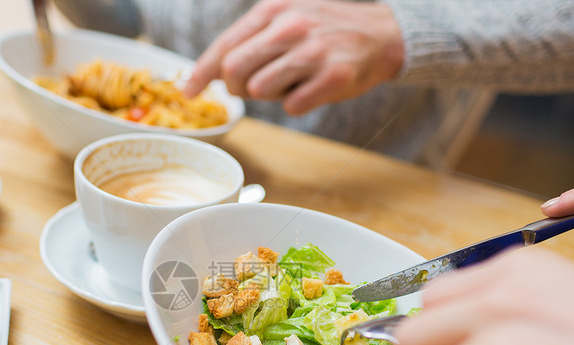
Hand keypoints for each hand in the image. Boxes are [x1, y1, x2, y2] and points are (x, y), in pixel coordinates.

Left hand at [183, 0, 403, 114]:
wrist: (383, 34)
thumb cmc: (326, 30)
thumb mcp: (287, 17)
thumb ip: (251, 41)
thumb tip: (216, 74)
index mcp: (273, 10)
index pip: (224, 46)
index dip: (201, 73)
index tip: (189, 92)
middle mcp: (290, 27)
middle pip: (234, 72)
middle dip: (237, 87)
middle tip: (256, 86)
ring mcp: (312, 51)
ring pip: (260, 90)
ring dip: (271, 95)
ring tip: (292, 81)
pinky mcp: (333, 76)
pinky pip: (292, 106)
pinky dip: (297, 103)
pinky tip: (312, 88)